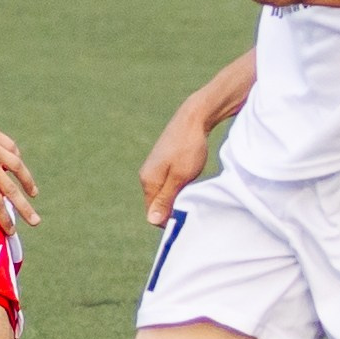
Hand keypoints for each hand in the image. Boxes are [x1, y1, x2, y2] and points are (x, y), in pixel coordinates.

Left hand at [0, 89, 39, 228]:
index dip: (4, 218)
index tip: (10, 230)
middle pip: (11, 189)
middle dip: (23, 208)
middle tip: (35, 221)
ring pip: (17, 166)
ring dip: (27, 181)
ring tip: (33, 193)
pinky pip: (10, 147)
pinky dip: (16, 157)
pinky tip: (19, 165)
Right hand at [139, 105, 210, 226]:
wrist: (193, 117)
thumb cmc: (189, 147)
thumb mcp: (180, 178)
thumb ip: (165, 199)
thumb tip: (151, 221)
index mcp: (148, 181)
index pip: (153, 213)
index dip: (170, 219)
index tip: (188, 213)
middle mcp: (146, 176)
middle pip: (157, 204)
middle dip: (173, 208)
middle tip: (193, 202)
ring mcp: (153, 168)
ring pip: (163, 194)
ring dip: (177, 197)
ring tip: (192, 188)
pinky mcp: (161, 163)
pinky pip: (167, 184)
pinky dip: (178, 186)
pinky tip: (189, 178)